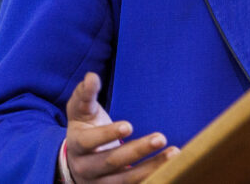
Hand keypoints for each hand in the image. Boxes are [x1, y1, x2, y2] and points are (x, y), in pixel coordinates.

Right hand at [64, 72, 178, 182]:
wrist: (78, 160)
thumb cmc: (84, 127)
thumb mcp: (80, 110)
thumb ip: (85, 93)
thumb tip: (92, 77)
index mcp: (76, 145)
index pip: (89, 142)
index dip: (108, 134)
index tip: (129, 126)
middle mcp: (86, 169)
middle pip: (111, 162)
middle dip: (137, 151)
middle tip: (161, 137)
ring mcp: (100, 183)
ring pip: (126, 179)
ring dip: (152, 167)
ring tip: (173, 153)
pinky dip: (153, 177)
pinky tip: (172, 168)